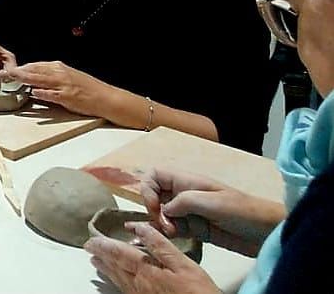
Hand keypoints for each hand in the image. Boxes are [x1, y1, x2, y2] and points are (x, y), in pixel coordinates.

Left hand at [5, 60, 115, 117]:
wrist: (106, 97)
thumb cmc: (87, 88)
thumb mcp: (68, 77)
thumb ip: (51, 77)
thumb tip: (33, 79)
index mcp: (59, 67)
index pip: (35, 65)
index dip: (20, 67)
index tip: (6, 69)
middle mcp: (60, 73)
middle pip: (34, 70)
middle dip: (16, 72)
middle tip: (1, 73)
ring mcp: (63, 85)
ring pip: (40, 79)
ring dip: (24, 79)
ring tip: (10, 79)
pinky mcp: (68, 97)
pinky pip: (52, 94)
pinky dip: (42, 93)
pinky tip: (32, 92)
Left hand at [85, 222, 220, 293]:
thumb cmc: (198, 292)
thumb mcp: (184, 265)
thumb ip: (161, 246)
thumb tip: (141, 227)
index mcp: (147, 270)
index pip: (119, 253)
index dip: (104, 245)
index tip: (90, 240)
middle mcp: (139, 283)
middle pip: (115, 266)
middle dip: (101, 256)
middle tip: (88, 248)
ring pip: (119, 278)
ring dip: (106, 268)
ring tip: (96, 261)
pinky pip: (125, 288)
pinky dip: (116, 280)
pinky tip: (117, 280)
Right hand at [137, 167, 283, 255]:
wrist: (266, 232)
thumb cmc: (242, 210)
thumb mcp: (213, 202)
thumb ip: (184, 201)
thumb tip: (163, 210)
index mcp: (187, 181)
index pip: (155, 175)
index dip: (148, 189)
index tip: (156, 207)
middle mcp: (184, 194)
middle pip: (155, 195)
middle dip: (154, 210)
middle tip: (165, 225)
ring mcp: (189, 212)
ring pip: (162, 214)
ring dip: (161, 224)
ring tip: (172, 233)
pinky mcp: (195, 229)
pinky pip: (173, 228)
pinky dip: (168, 233)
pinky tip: (174, 238)